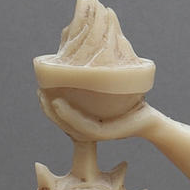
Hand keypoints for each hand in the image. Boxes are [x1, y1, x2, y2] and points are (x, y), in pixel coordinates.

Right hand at [38, 90, 155, 142]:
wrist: (150, 119)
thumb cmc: (130, 103)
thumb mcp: (110, 88)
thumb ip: (96, 79)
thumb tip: (83, 55)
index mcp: (87, 122)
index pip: (63, 116)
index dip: (48, 105)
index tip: (40, 90)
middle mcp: (89, 131)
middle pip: (62, 121)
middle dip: (46, 108)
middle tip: (39, 92)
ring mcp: (96, 133)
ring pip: (68, 124)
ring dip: (53, 112)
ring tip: (44, 97)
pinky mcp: (104, 132)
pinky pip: (83, 124)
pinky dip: (69, 115)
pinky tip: (58, 103)